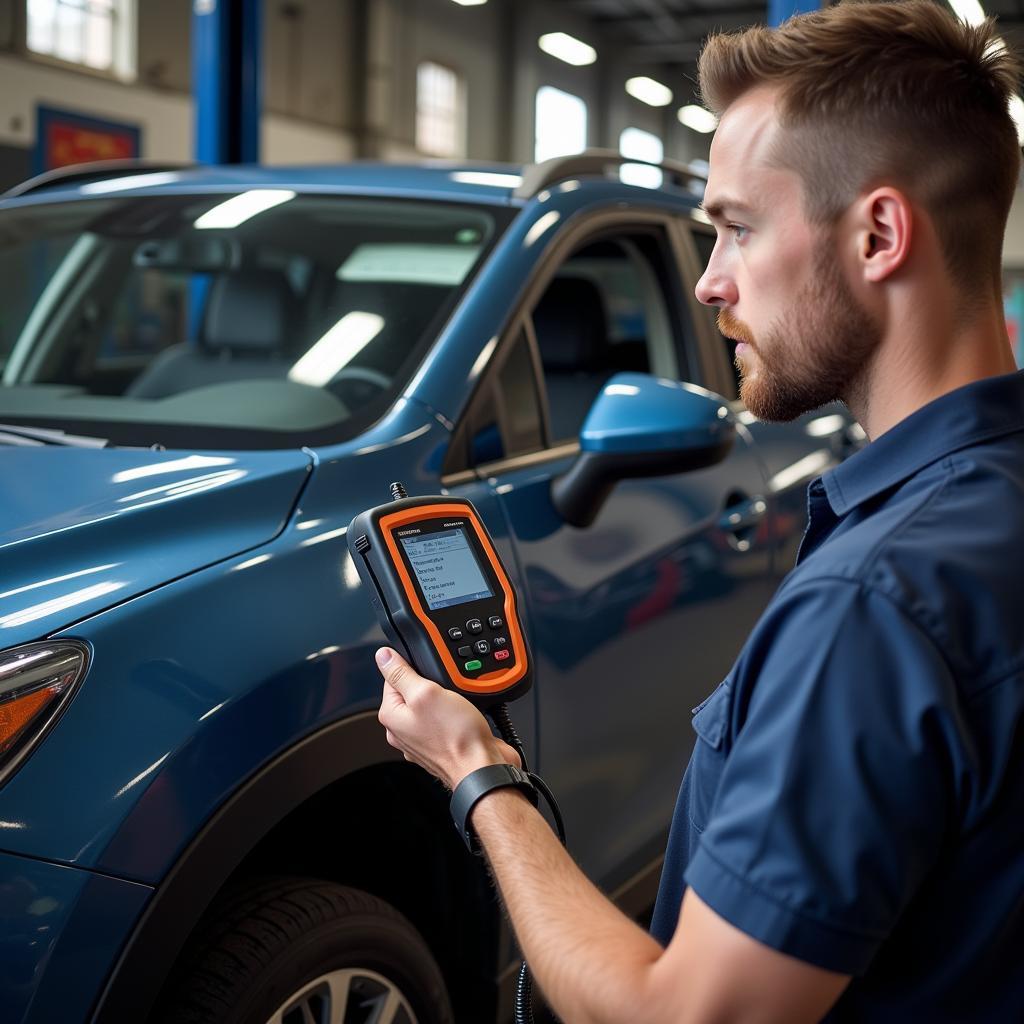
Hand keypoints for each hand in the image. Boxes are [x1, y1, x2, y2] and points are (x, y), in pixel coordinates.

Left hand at [375, 647, 520, 788]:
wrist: (481, 767)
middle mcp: (403, 730)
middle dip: (432, 685)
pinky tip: (464, 716)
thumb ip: (402, 673)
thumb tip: (382, 656)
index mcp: (392, 716)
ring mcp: (422, 738)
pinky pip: (445, 719)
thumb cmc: (455, 737)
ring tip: (458, 705)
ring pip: (432, 705)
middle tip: (446, 691)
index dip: (413, 669)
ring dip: (446, 699)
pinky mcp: (441, 743)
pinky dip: (455, 714)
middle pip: (412, 691)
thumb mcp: (426, 693)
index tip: (429, 674)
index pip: (392, 678)